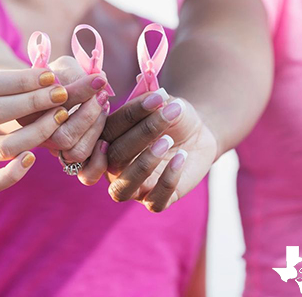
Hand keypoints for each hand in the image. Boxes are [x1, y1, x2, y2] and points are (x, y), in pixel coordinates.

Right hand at [0, 68, 69, 192]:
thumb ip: (11, 80)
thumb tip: (50, 77)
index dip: (22, 80)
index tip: (50, 76)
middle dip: (33, 102)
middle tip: (62, 94)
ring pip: (2, 147)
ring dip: (37, 132)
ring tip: (60, 116)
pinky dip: (15, 173)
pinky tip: (33, 157)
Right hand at [36, 56, 109, 176]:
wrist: (53, 91)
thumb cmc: (58, 75)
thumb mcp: (63, 68)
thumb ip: (75, 73)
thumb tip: (100, 81)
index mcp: (27, 112)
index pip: (53, 107)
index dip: (80, 93)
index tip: (98, 79)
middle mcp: (36, 136)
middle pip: (64, 137)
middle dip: (89, 115)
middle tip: (101, 94)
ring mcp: (54, 149)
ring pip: (76, 152)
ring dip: (96, 128)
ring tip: (103, 106)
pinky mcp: (72, 160)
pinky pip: (86, 173)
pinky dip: (100, 161)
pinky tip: (105, 139)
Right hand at [101, 91, 216, 211]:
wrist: (196, 132)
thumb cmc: (171, 114)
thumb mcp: (162, 103)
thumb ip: (150, 101)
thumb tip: (153, 100)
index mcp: (105, 140)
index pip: (108, 130)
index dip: (131, 114)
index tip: (158, 98)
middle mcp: (112, 167)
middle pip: (114, 158)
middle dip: (142, 135)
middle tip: (167, 116)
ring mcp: (132, 186)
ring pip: (122, 189)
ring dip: (143, 165)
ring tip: (167, 141)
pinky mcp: (154, 199)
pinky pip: (154, 202)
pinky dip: (168, 181)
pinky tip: (181, 157)